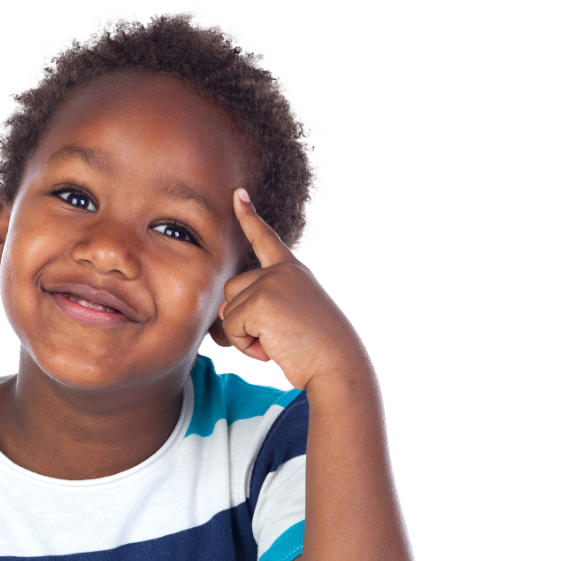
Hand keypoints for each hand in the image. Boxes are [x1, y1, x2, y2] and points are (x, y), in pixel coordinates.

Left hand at [217, 189, 366, 389]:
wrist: (337, 365)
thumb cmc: (317, 350)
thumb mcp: (289, 318)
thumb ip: (257, 305)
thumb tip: (222, 310)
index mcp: (293, 271)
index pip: (266, 239)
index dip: (249, 217)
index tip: (238, 194)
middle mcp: (281, 271)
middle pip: (232, 288)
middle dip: (243, 317)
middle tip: (275, 337)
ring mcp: (271, 282)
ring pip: (229, 308)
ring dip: (244, 333)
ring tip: (276, 343)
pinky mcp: (260, 301)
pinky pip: (231, 326)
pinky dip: (245, 345)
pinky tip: (272, 350)